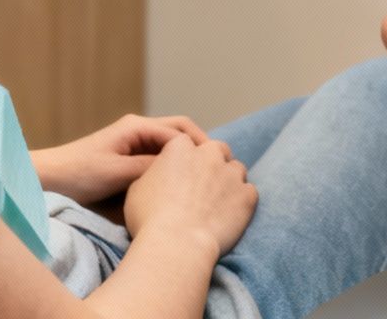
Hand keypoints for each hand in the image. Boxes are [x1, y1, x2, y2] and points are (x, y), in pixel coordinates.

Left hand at [32, 114, 208, 205]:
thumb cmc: (80, 174)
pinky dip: (173, 169)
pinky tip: (182, 186)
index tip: (215, 166)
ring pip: (171, 148)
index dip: (199, 148)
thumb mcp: (118, 172)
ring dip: (187, 159)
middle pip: (180, 133)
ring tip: (205, 178)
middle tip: (217, 168)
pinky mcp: (130, 159)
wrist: (51, 180)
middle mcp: (138, 131)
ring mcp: (134, 144)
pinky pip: (159, 160)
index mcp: (136, 127)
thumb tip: (181, 169)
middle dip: (199, 149)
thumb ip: (149, 168)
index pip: (180, 131)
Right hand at [122, 135, 256, 260]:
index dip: (185, 159)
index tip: (182, 175)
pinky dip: (242, 201)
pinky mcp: (247, 196)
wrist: (176, 244)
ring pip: (236, 169)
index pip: (186, 143)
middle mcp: (209, 154)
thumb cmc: (149, 218)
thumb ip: (152, 173)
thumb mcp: (137, 188)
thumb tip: (159, 175)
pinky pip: (249, 192)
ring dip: (229, 181)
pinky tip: (230, 215)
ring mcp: (231, 174)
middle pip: (217, 150)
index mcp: (180, 147)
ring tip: (218, 203)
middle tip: (202, 186)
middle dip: (212, 163)